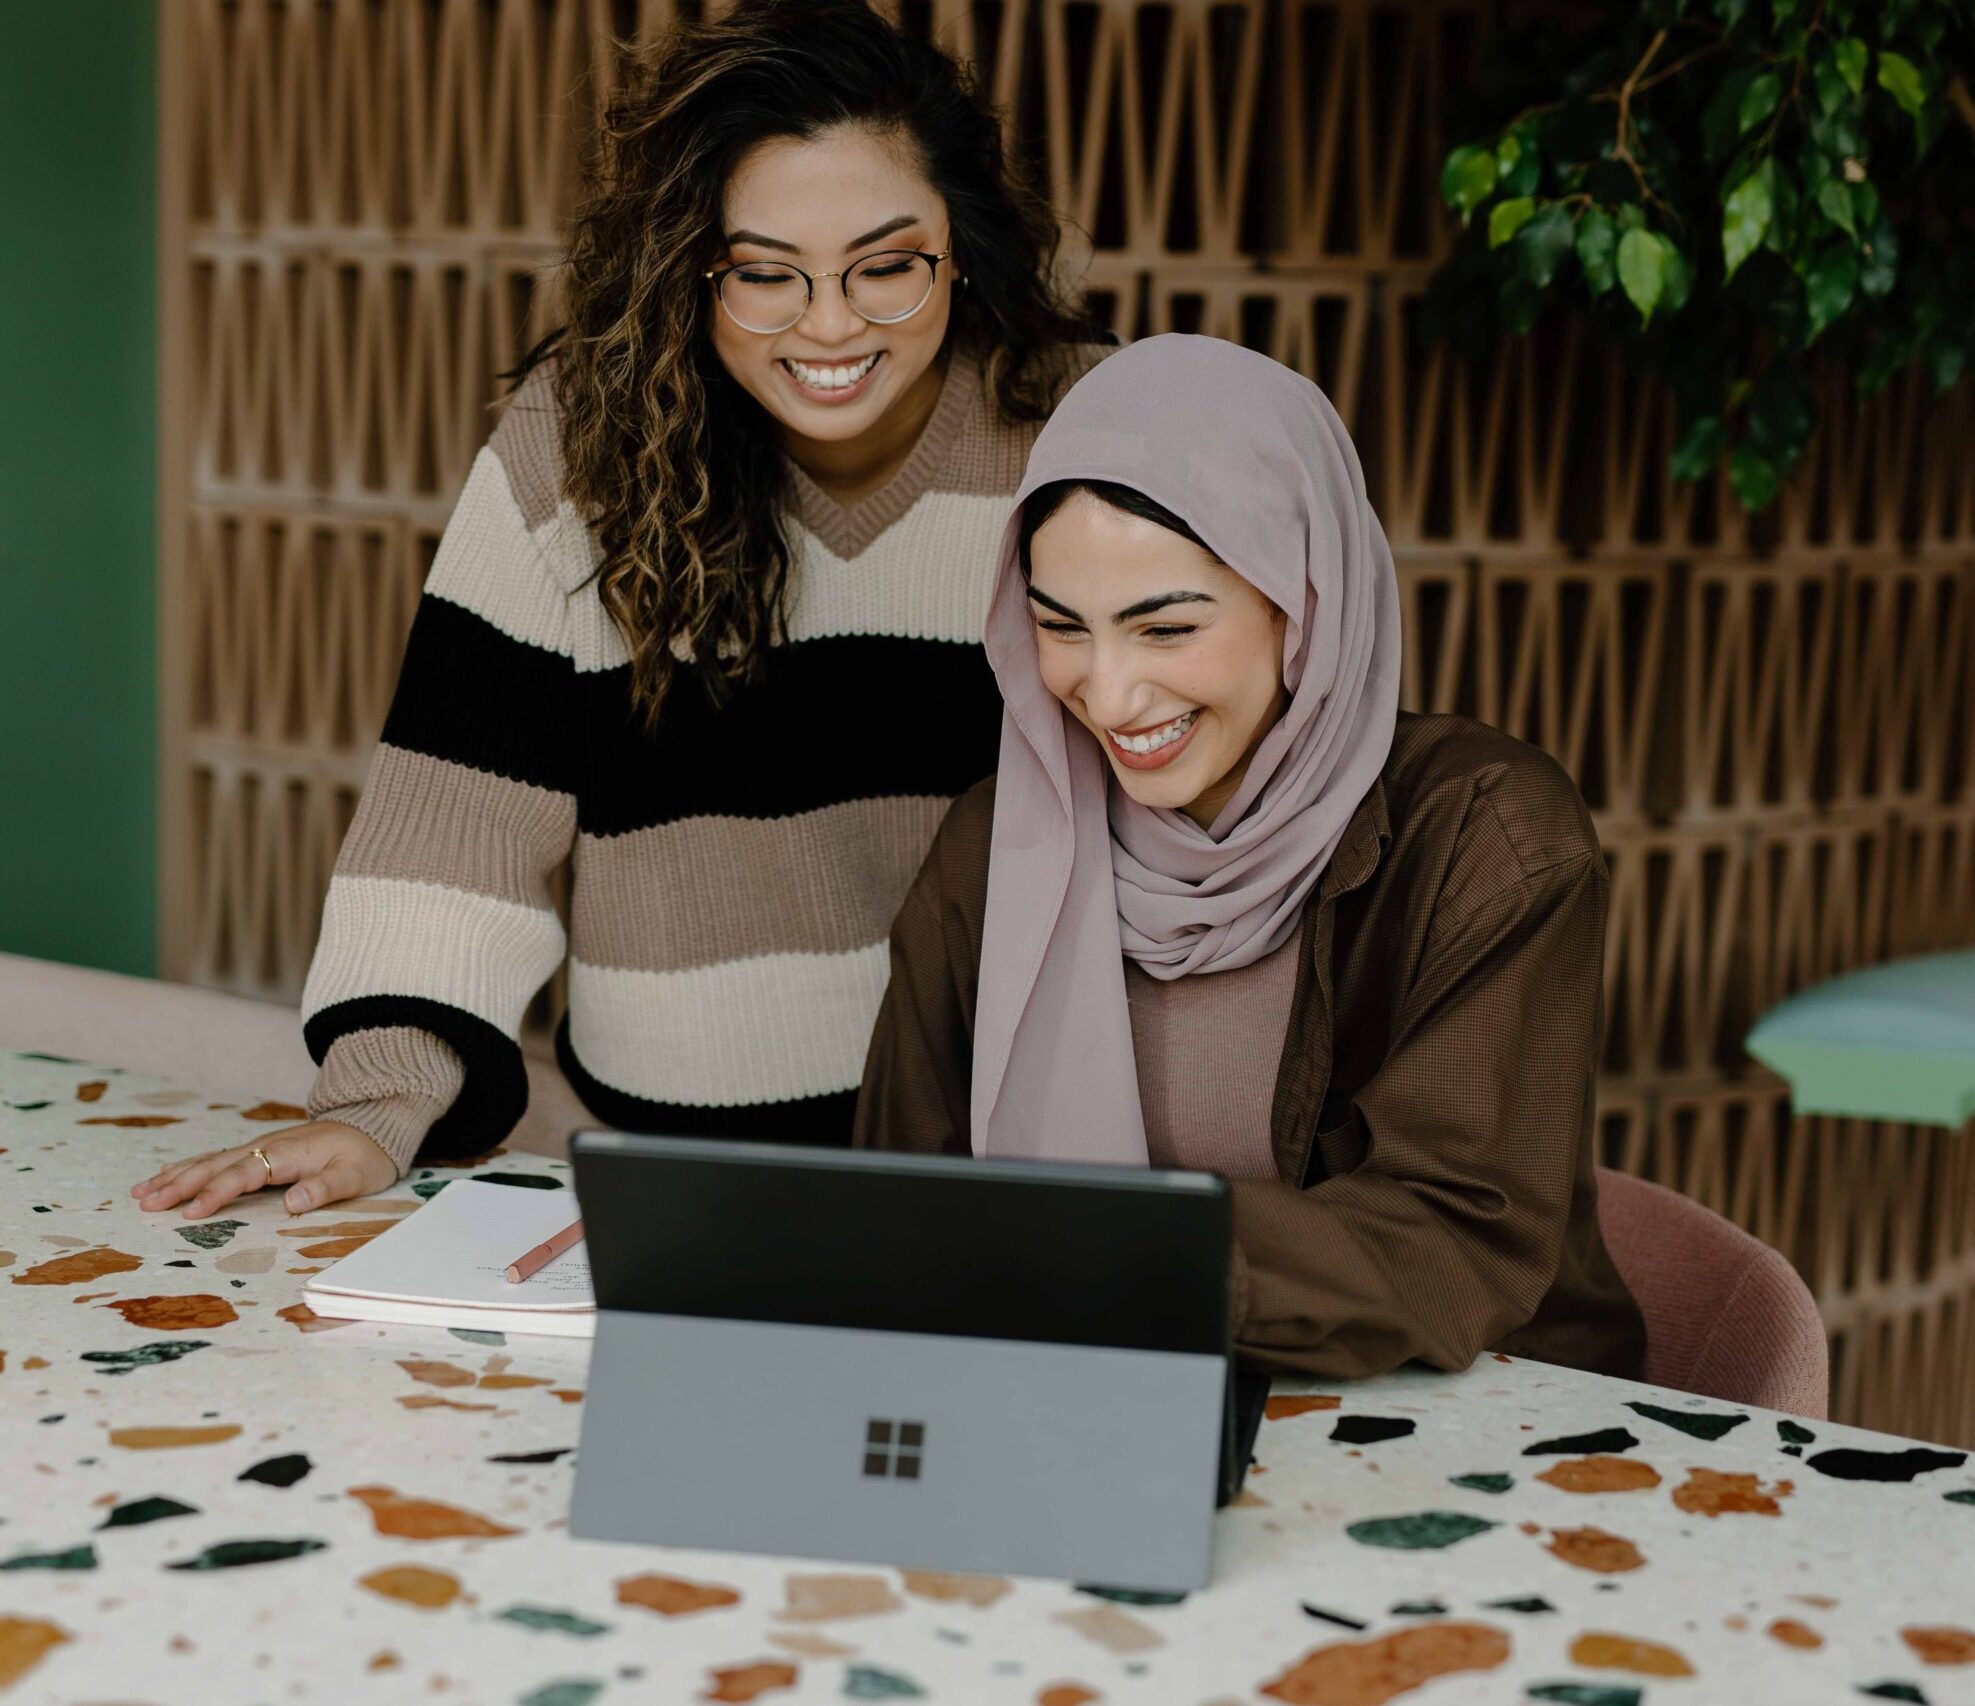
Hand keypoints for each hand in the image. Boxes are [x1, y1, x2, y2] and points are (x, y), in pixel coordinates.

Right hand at [130, 1121, 398, 1218]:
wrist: (374, 1126)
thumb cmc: (365, 1155)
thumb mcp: (355, 1175)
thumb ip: (324, 1188)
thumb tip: (293, 1203)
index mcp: (286, 1153)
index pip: (243, 1174)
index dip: (216, 1193)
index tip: (191, 1212)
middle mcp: (266, 1147)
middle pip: (215, 1165)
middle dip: (179, 1185)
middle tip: (145, 1203)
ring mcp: (260, 1147)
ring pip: (210, 1161)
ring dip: (175, 1176)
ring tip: (142, 1192)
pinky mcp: (260, 1152)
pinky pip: (218, 1160)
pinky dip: (190, 1168)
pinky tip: (168, 1176)